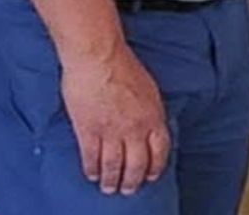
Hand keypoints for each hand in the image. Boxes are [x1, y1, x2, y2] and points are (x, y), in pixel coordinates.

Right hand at [60, 45, 169, 194]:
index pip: (160, 150)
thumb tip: (149, 125)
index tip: (151, 175)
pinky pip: (91, 158)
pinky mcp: (89, 131)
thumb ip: (149, 111)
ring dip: (112, 180)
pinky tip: (91, 174)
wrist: (99, 58)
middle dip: (133, 181)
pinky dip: (91, 169)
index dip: (155, 166)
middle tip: (129, 190)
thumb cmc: (123, 66)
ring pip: (114, 166)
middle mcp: (135, 128)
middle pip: (137, 164)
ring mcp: (112, 131)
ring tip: (109, 187)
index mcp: (153, 116)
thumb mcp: (149, 89)